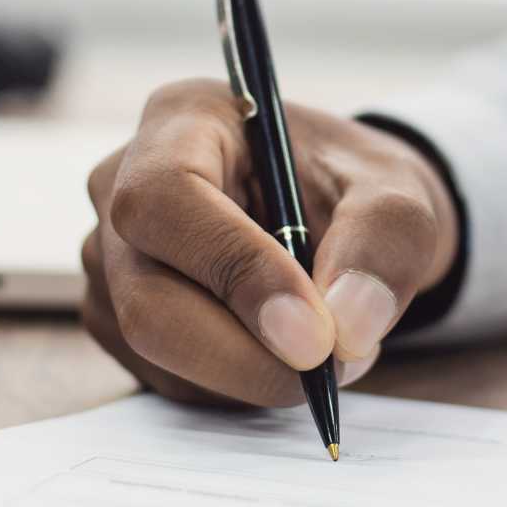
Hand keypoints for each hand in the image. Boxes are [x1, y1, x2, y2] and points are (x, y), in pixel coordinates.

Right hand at [80, 79, 458, 405]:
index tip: (315, 335)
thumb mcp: (398, 194)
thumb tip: (348, 327)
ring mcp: (107, 256)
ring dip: (250, 373)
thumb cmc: (353, 188)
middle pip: (146, 296)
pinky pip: (164, 378)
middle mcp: (120, 184)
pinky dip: (234, 387)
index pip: (168, 198)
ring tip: (324, 347)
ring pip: (155, 349)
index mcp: (181, 120)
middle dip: (245, 355)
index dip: (236, 271)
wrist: (333, 215)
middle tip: (332, 369)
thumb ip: (383, 244)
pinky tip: (278, 352)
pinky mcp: (114, 316)